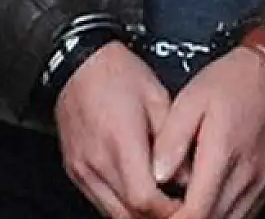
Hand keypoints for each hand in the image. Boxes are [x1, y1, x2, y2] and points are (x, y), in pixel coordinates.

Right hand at [56, 42, 180, 218]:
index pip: (145, 200)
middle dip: (157, 217)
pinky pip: (100, 202)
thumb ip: (175, 142)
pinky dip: (121, 205)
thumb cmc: (116, 75)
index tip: (187, 205)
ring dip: (138, 215)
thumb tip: (189, 179)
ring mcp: (82, 168)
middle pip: (129, 214)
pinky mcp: (75, 170)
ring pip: (113, 214)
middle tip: (178, 208)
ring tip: (160, 203)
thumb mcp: (158, 99)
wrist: (76, 62)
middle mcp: (97, 161)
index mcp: (120, 142)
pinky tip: (137, 195)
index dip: (170, 211)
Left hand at [152, 49, 264, 218]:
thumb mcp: (189, 100)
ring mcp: (259, 181)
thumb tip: (156, 174)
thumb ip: (172, 139)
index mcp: (223, 152)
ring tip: (177, 211)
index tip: (155, 213)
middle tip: (162, 213)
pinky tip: (202, 207)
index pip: (198, 210)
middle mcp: (246, 173)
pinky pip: (244, 214)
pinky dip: (220, 216)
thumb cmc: (228, 83)